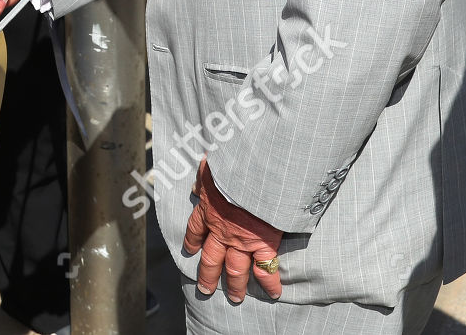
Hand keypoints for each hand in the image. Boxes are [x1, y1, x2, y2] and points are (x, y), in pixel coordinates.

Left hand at [183, 158, 283, 302]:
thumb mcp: (210, 169)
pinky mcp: (263, 244)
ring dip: (235, 285)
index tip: (191, 251)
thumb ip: (203, 179)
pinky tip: (274, 294)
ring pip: (235, 269)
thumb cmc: (231, 166)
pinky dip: (270, 283)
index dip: (192, 241)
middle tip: (205, 289)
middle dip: (208, 275)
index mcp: (207, 210)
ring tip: (235, 298)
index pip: (195, 230)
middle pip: (211, 259)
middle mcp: (221, 231)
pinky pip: (265, 269)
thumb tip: (195, 185)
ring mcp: (242, 241)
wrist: (254, 174)